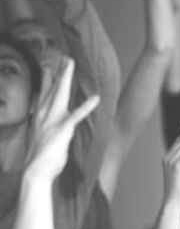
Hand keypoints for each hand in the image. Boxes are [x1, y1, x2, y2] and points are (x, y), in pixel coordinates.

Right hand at [24, 58, 98, 179]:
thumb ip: (46, 125)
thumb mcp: (42, 136)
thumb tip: (47, 120)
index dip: (48, 80)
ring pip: (61, 95)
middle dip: (60, 73)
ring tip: (72, 65)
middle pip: (53, 89)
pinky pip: (76, 116)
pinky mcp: (63, 129)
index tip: (50, 67)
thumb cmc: (41, 156)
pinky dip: (86, 107)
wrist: (35, 170)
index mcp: (40, 116)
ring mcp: (53, 121)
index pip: (43, 94)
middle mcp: (44, 115)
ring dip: (66, 79)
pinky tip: (96, 99)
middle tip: (66, 58)